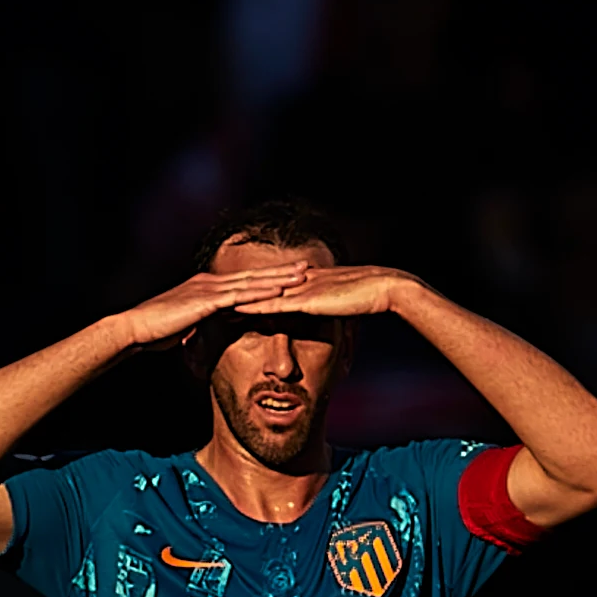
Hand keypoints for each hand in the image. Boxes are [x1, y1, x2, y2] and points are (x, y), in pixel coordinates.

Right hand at [114, 264, 312, 350]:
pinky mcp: (206, 301)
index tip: (291, 274)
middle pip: (254, 275)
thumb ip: (209, 319)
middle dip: (282, 271)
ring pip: (251, 282)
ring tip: (302, 276)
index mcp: (208, 286)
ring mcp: (209, 289)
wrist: (137, 327)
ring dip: (278, 278)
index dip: (270, 276)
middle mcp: (211, 282)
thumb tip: (224, 322)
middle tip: (308, 267)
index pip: (245, 279)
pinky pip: (238, 296)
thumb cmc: (159, 328)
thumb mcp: (191, 322)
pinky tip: (278, 292)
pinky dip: (259, 293)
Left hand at [228, 266, 427, 320]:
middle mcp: (300, 280)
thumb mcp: (345, 303)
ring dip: (238, 298)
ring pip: (262, 292)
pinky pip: (275, 303)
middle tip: (210, 296)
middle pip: (261, 285)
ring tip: (212, 303)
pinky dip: (254, 306)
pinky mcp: (307, 298)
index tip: (230, 294)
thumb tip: (326, 316)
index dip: (251, 288)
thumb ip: (332, 307)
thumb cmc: (371, 297)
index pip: (273, 283)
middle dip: (236, 290)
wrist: (386, 288)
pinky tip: (235, 310)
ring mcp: (302, 287)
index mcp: (309, 280)